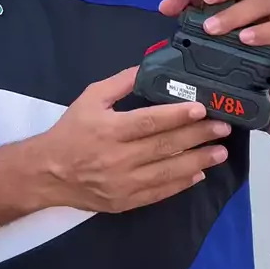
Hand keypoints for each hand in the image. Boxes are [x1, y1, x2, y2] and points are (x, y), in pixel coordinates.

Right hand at [41, 67, 229, 213]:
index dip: (177, 115)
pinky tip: (199, 174)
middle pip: (164, 146)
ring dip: (197, 161)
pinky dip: (180, 184)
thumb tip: (149, 67)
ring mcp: (123, 183)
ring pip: (166, 172)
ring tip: (220, 152)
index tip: (201, 108)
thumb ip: (121, 83)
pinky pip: (159, 193)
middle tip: (223, 128)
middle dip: (197, 136)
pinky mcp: (125, 201)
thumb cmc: (71, 131)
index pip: (149, 122)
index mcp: (109, 130)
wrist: (46, 173)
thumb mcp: (91, 99)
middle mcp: (117, 158)